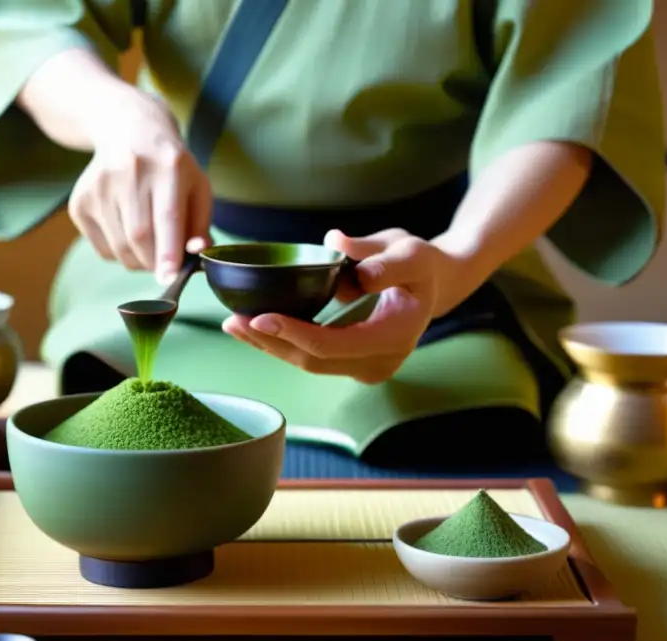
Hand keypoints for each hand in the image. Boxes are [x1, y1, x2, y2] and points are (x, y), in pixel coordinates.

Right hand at [67, 93, 213, 283]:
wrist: (127, 131)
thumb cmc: (170, 167)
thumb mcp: (196, 186)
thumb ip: (201, 224)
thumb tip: (197, 254)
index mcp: (168, 166)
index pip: (166, 217)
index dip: (167, 252)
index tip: (169, 278)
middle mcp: (130, 172)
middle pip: (139, 237)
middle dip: (155, 262)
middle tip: (165, 265)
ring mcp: (99, 187)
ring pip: (120, 248)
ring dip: (138, 261)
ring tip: (148, 244)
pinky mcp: (80, 202)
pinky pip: (103, 249)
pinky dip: (120, 253)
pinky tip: (126, 229)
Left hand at [222, 228, 450, 383]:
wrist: (434, 286)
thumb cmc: (421, 266)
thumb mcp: (410, 251)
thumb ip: (377, 255)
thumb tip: (336, 245)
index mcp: (393, 338)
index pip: (332, 345)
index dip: (293, 334)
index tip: (259, 317)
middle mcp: (378, 364)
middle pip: (313, 361)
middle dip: (270, 344)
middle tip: (232, 321)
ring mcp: (365, 369)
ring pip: (308, 364)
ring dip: (269, 347)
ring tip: (232, 325)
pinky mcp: (352, 365)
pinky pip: (312, 358)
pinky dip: (282, 344)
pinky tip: (254, 330)